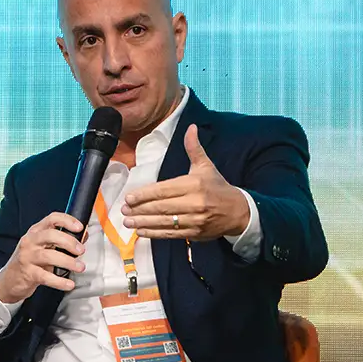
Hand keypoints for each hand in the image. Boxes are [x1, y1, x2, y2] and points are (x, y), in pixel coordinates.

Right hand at [0, 212, 87, 304]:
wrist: (10, 279)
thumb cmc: (30, 261)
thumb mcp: (43, 247)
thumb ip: (62, 241)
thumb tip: (83, 236)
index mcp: (35, 232)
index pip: (51, 219)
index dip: (66, 221)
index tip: (79, 227)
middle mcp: (30, 242)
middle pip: (50, 235)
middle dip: (69, 242)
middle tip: (81, 250)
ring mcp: (27, 257)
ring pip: (48, 256)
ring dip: (67, 261)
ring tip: (79, 267)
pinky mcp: (28, 273)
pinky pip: (46, 276)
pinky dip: (59, 281)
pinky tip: (69, 284)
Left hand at [121, 124, 249, 240]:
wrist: (239, 211)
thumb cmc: (217, 187)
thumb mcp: (206, 166)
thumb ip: (193, 148)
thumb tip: (190, 127)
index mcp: (194, 185)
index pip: (164, 190)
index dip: (145, 195)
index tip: (129, 197)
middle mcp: (195, 203)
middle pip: (162, 207)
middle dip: (140, 209)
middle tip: (123, 209)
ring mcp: (195, 220)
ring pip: (164, 222)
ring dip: (143, 223)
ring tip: (127, 222)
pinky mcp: (195, 233)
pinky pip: (171, 234)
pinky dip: (154, 234)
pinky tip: (140, 232)